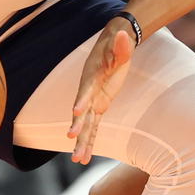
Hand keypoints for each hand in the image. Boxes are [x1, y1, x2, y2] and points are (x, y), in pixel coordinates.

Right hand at [68, 19, 137, 163]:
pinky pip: (93, 127)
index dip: (82, 100)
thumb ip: (122, 44)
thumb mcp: (122, 44)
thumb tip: (123, 34)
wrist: (114, 43)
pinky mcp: (98, 106)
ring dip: (82, 141)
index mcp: (92, 76)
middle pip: (82, 112)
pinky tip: (85, 157)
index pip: (86, 90)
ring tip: (78, 159)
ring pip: (85, 125)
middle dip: (77, 126)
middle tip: (71, 138)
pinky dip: (89, 141)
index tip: (76, 112)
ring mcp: (92, 100)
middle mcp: (88, 91)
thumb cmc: (118, 44)